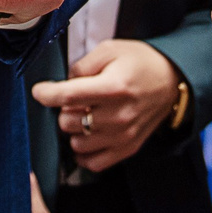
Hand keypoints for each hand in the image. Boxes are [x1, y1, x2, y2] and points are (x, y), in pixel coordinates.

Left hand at [33, 38, 183, 171]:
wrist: (172, 80)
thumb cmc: (139, 62)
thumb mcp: (110, 49)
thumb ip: (81, 65)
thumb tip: (62, 84)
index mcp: (113, 87)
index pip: (68, 97)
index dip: (46, 94)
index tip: (39, 91)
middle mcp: (118, 116)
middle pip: (68, 122)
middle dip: (64, 109)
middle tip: (75, 98)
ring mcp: (123, 136)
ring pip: (77, 144)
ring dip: (74, 130)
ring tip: (85, 115)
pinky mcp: (128, 148)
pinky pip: (94, 162)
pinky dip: (84, 152)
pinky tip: (86, 136)